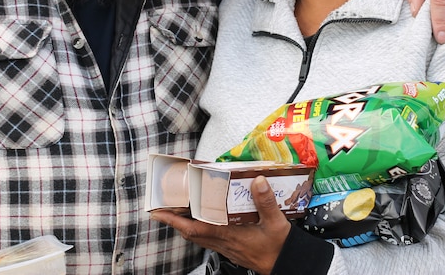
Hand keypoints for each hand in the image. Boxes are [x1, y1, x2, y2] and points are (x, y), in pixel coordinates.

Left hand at [151, 176, 290, 274]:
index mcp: (229, 234)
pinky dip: (200, 229)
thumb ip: (266, 201)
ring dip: (185, 224)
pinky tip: (204, 220)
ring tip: (178, 211)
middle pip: (191, 232)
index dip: (174, 220)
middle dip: (174, 220)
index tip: (158, 211)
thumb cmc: (279, 247)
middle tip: (162, 207)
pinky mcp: (231, 248)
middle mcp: (223, 242)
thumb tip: (257, 181)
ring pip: (198, 236)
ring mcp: (226, 247)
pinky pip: (208, 239)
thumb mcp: (276, 222)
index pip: (194, 228)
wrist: (286, 264)